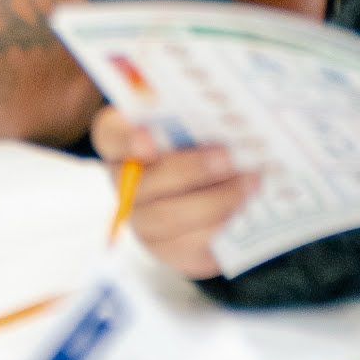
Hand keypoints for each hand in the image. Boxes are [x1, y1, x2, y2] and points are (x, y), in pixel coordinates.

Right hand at [91, 107, 254, 280]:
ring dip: (214, 200)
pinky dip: (220, 227)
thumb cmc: (194, 142)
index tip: (149, 139)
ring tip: (249, 183)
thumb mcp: (189, 119)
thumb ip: (194, 113)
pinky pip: (189, 246)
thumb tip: (223, 111)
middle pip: (143, 183)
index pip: (111, 136)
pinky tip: (244, 209)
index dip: (126, 139)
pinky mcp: (168, 249)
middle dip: (190, 170)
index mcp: (122, 142)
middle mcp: (124, 184)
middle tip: (229, 159)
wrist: (205, 188)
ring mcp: (142, 221)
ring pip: (168, 217)